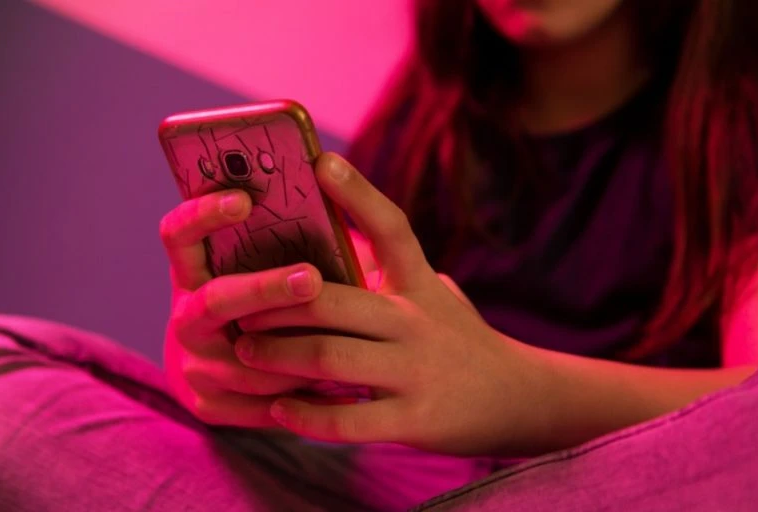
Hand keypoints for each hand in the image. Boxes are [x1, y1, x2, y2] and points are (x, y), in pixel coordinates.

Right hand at [159, 189, 323, 427]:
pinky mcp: (208, 406)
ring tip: (345, 338)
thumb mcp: (255, 269)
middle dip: (265, 289)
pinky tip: (343, 383)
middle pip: (216, 300)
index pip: (178, 234)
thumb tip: (333, 193)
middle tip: (311, 278)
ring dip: (297, 349)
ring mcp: (193, 365)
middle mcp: (185, 317)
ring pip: (249, 360)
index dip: (203, 214)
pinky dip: (304, 393)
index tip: (244, 198)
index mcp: (192, 272)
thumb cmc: (261, 304)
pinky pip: (262, 404)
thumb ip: (280, 240)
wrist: (219, 375)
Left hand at [233, 153, 544, 455]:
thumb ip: (392, 269)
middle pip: (332, 300)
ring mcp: (417, 371)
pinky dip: (307, 416)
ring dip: (278, 356)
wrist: (520, 399)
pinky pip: (348, 420)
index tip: (319, 161)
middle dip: (276, 304)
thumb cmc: (459, 339)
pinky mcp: (416, 419)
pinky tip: (281, 410)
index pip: (390, 226)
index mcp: (419, 284)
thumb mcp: (433, 295)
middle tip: (237, 308)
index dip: (355, 191)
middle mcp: (417, 321)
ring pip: (330, 357)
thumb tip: (338, 232)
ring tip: (245, 353)